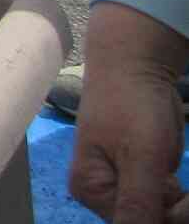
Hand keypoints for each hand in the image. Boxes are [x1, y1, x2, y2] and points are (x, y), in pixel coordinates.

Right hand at [71, 3, 188, 223]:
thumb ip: (138, 204)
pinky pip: (168, 202)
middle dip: (180, 210)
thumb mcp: (140, 155)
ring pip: (165, 215)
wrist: (134, 62)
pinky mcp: (142, 176)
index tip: (185, 195)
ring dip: (185, 205)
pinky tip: (183, 181)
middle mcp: (103, 193)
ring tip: (183, 177)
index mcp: (91, 190)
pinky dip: (184, 198)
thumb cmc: (133, 105)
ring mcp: (123, 185)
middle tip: (184, 181)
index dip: (170, 218)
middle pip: (151, 221)